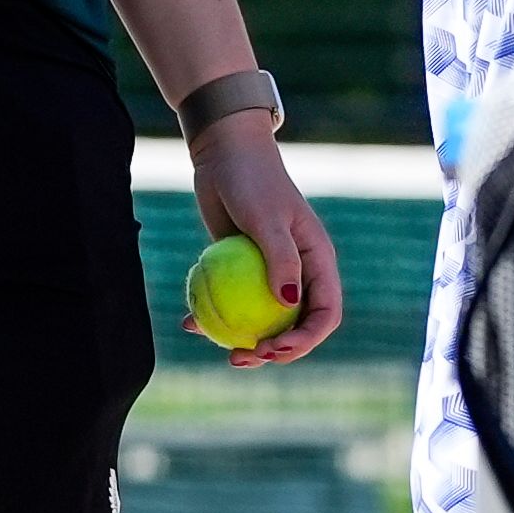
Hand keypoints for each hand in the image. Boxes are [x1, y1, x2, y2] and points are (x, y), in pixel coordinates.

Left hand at [187, 123, 346, 364]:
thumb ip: (281, 259)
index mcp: (318, 263)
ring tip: (219, 351)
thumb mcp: (266, 217)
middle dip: (274, 351)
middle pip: (294, 326)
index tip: (273, 349)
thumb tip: (289, 304)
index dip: (305, 340)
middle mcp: (299, 273)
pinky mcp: (240, 271)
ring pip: (262, 321)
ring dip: (244, 342)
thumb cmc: (251, 181)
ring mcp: (269, 274)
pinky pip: (230, 302)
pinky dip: (212, 316)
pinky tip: (188, 324)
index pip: (325, 314)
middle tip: (240, 357)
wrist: (224, 155)